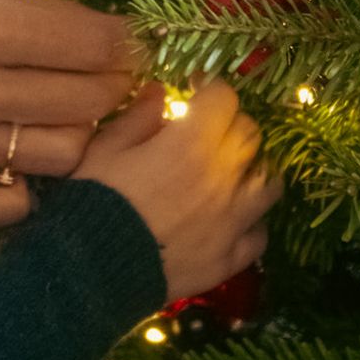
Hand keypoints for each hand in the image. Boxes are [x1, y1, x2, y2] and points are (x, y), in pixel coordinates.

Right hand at [0, 0, 137, 229]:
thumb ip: (39, 8)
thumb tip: (114, 34)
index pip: (93, 46)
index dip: (130, 42)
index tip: (138, 40)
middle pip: (87, 101)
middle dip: (117, 83)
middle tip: (118, 73)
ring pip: (62, 154)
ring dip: (81, 132)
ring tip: (75, 109)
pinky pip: (1, 207)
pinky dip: (26, 191)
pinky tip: (28, 161)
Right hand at [74, 81, 278, 301]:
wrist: (90, 271)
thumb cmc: (93, 202)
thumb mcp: (103, 149)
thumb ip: (138, 117)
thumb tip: (160, 92)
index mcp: (191, 144)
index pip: (224, 98)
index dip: (211, 88)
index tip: (195, 90)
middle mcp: (223, 178)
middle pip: (251, 135)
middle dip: (231, 124)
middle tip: (207, 131)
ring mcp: (233, 221)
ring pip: (269, 182)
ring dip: (253, 169)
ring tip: (231, 172)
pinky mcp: (231, 257)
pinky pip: (259, 233)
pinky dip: (251, 222)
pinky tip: (233, 220)